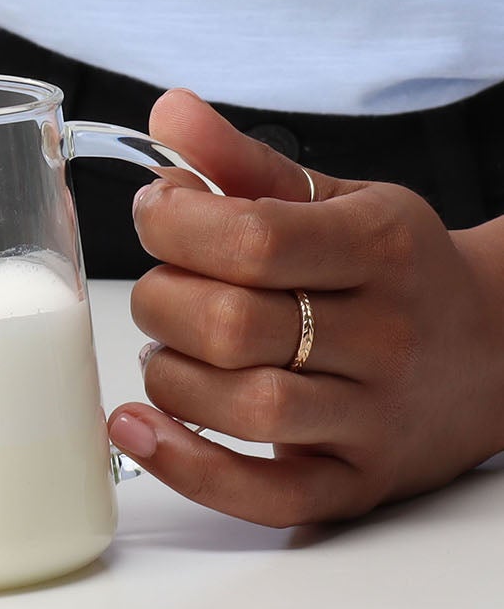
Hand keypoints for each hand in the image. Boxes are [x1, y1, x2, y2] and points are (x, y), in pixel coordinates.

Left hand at [107, 89, 503, 526]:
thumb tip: (168, 110)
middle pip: (233, 327)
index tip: (155, 216)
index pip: (252, 240)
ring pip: (243, 409)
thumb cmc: (395, 269)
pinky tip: (139, 429)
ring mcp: (375, 419)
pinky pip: (264, 498)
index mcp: (380, 247)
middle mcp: (385, 335)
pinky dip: (187, 468)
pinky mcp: (356, 484)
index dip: (174, 226)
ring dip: (170, 376)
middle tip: (163, 290)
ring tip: (170, 349)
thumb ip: (245, 162)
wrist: (498, 350)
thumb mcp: (338, 199)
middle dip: (162, 301)